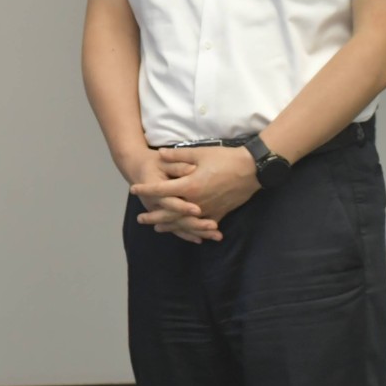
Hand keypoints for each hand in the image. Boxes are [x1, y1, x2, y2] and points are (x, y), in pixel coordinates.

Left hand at [131, 145, 261, 242]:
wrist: (252, 170)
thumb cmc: (225, 158)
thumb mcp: (200, 153)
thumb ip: (177, 155)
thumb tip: (160, 154)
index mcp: (189, 186)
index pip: (161, 190)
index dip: (146, 189)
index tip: (133, 190)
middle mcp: (196, 202)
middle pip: (169, 212)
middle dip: (153, 216)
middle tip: (140, 219)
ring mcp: (208, 210)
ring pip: (184, 223)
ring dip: (170, 226)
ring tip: (158, 228)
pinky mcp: (219, 214)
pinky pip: (203, 226)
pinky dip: (193, 230)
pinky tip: (187, 233)